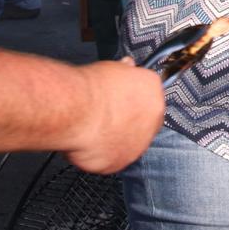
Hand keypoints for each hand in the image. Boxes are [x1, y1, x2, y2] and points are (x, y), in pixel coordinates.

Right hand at [65, 58, 164, 173]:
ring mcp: (139, 143)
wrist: (75, 110)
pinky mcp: (121, 162)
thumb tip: (127, 67)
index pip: (150, 95)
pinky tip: (88, 143)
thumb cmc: (90, 89)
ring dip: (115, 138)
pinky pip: (112, 159)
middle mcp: (153, 118)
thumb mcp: (113, 67)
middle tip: (106, 116)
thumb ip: (126, 71)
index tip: (120, 99)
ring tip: (94, 129)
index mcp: (153, 91)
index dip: (132, 98)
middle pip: (143, 120)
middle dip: (127, 119)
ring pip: (129, 142)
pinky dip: (100, 154)